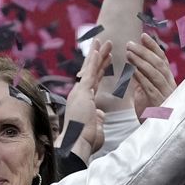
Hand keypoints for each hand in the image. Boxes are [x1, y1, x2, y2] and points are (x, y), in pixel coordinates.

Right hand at [59, 40, 109, 156]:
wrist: (77, 143)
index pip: (94, 81)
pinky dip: (95, 60)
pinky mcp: (82, 92)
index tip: (107, 60)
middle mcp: (79, 94)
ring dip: (99, 54)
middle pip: (91, 71)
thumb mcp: (96, 127)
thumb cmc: (86, 141)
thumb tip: (101, 114)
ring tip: (106, 41)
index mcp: (84, 101)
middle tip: (105, 44)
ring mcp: (80, 92)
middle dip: (99, 57)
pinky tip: (99, 49)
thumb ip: (98, 119)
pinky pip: (90, 73)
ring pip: (91, 69)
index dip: (101, 69)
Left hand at [126, 34, 175, 118]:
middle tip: (130, 43)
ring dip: (141, 61)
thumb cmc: (151, 116)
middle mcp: (169, 85)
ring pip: (155, 73)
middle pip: (158, 63)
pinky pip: (150, 87)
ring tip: (128, 52)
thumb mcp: (146, 96)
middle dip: (144, 51)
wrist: (158, 134)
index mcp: (167, 81)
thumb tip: (135, 69)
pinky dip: (142, 78)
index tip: (144, 35)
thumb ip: (142, 83)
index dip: (153, 47)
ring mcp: (166, 93)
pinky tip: (133, 70)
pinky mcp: (159, 103)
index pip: (161, 59)